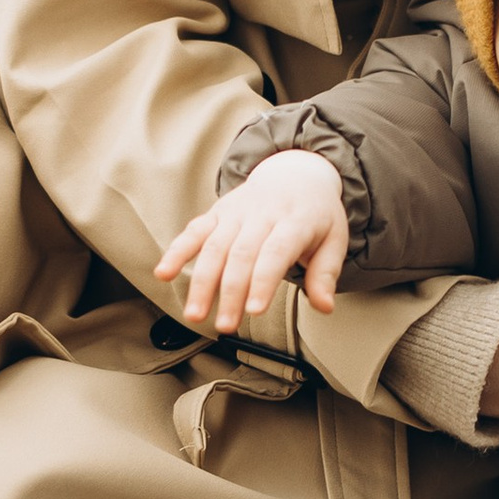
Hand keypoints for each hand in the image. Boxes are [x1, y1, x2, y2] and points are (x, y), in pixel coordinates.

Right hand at [156, 151, 350, 332]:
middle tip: (225, 326)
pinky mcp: (218, 212)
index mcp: (295, 219)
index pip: (276, 252)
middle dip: (231, 292)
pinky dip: (177, 250)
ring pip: (215, 246)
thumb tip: (325, 306)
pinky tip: (164, 273)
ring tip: (195, 315)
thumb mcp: (334, 238)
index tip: (254, 310)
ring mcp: (237, 211)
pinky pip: (194, 230)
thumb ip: (326, 273)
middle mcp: (262, 213)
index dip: (263, 281)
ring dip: (202, 282)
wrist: (296, 172)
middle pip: (242, 254)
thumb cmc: (315, 213)